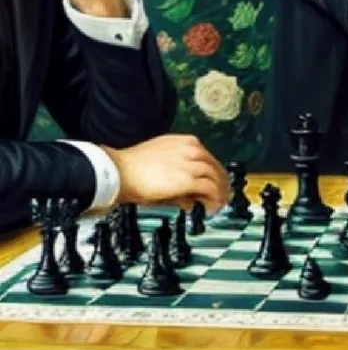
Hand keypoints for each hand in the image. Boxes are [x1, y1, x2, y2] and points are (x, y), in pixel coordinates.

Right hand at [102, 134, 229, 213]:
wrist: (121, 170)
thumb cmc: (134, 167)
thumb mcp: (161, 163)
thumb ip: (179, 174)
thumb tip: (190, 195)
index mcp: (184, 141)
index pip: (208, 156)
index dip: (214, 172)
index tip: (215, 182)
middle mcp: (191, 149)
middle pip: (215, 166)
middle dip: (221, 182)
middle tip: (222, 196)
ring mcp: (191, 163)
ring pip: (216, 177)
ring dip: (220, 192)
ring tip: (219, 205)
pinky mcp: (189, 179)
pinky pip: (210, 189)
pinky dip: (214, 199)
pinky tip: (212, 207)